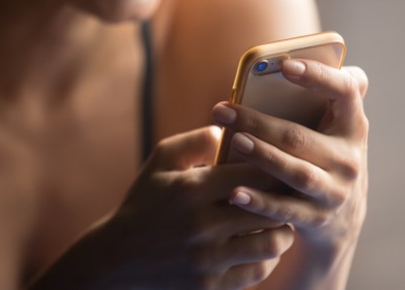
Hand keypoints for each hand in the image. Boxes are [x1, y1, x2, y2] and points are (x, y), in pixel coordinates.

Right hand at [30, 127, 293, 289]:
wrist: (115, 260)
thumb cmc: (143, 202)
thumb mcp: (160, 162)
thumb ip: (197, 141)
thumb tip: (234, 130)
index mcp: (192, 190)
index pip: (255, 173)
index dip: (275, 168)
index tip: (280, 166)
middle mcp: (202, 225)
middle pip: (270, 208)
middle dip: (284, 199)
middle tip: (289, 193)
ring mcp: (207, 260)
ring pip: (272, 243)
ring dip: (282, 231)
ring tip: (280, 220)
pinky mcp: (210, 286)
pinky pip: (258, 271)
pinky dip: (267, 258)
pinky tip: (262, 245)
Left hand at [211, 59, 368, 245]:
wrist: (340, 218)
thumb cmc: (326, 155)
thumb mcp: (336, 127)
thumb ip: (330, 94)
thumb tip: (314, 57)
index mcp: (353, 126)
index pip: (347, 91)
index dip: (318, 76)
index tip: (286, 66)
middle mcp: (349, 158)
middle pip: (301, 137)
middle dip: (258, 123)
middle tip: (221, 110)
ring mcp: (335, 191)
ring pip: (295, 172)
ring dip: (262, 157)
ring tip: (232, 142)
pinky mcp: (317, 218)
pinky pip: (284, 209)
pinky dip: (259, 202)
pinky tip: (234, 192)